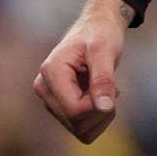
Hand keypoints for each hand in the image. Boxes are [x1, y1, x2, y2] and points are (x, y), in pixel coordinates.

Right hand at [34, 0, 132, 142]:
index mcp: (51, 72)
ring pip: (79, 130)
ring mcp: (50, 99)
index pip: (74, 110)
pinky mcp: (58, 106)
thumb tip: (104, 108)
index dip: (97, 106)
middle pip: (75, 123)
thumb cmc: (101, 32)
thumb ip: (104, 78)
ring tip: (106, 90)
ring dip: (100, 115)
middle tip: (112, 87)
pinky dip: (96, 119)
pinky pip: (80, 129)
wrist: (97, 25)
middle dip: (100, 110)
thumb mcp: (106, 50)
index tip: (112, 87)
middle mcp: (44, 88)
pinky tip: (100, 97)